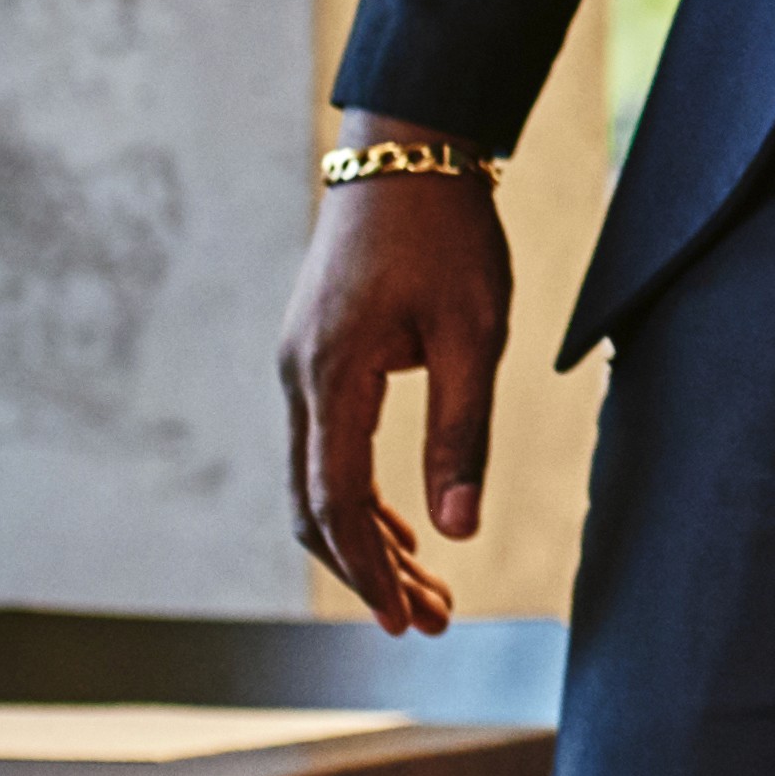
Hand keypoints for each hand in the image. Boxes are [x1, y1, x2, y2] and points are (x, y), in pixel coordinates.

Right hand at [274, 117, 512, 636]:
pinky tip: (407, 532)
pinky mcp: (317, 358)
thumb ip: (462, 432)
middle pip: (317, 505)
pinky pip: (328, 449)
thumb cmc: (448, 233)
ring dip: (368, 541)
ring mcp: (301, 369)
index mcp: (332, 375)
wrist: (405, 151)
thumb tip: (460, 532)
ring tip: (429, 594)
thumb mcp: (475, 332)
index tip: (409, 621)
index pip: (336, 501)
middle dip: (371, 571)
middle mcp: (300, 379)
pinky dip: (362, 498)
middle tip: (430, 624)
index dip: (370, 569)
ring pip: (319, 481)